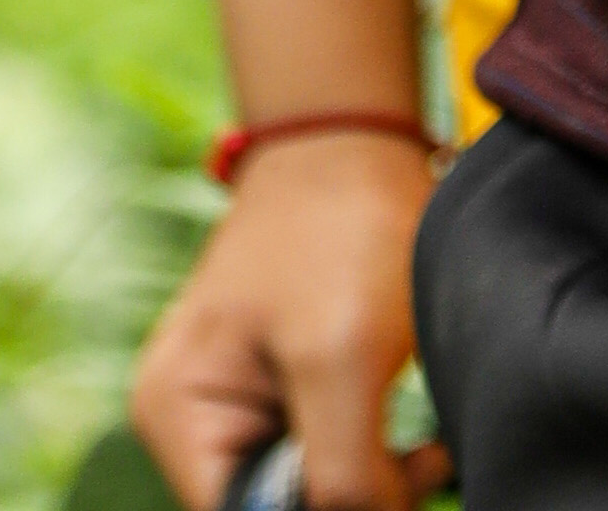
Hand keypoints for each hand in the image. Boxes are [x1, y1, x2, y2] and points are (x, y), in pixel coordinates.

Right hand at [131, 135, 448, 510]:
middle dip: (353, 498)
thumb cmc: (341, 223)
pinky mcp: (286, 384)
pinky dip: (376, 453)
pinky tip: (420, 437)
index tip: (391, 487)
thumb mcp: (343, 352)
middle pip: (276, 508)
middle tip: (422, 464)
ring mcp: (239, 399)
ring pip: (309, 487)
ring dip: (373, 478)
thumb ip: (341, 468)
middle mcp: (192, 417)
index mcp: (179, 414)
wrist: (363, 135)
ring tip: (429, 449)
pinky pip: (326, 452)